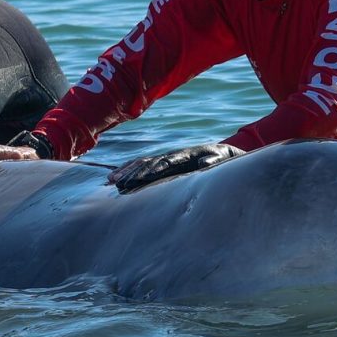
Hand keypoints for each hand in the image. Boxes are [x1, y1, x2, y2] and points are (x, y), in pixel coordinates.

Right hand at [109, 143, 243, 190]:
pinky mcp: (166, 164)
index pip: (163, 163)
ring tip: (110, 181)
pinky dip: (130, 170)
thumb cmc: (226, 159)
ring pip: (143, 164)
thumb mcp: (224, 159)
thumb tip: (204, 163)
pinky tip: (117, 178)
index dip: (149, 171)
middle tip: (116, 183)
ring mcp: (168, 159)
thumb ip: (214, 161)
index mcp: (186, 155)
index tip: (135, 180)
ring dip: (127, 172)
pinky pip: (145, 166)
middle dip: (132, 173)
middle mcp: (173, 155)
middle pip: (148, 163)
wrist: (225, 153)